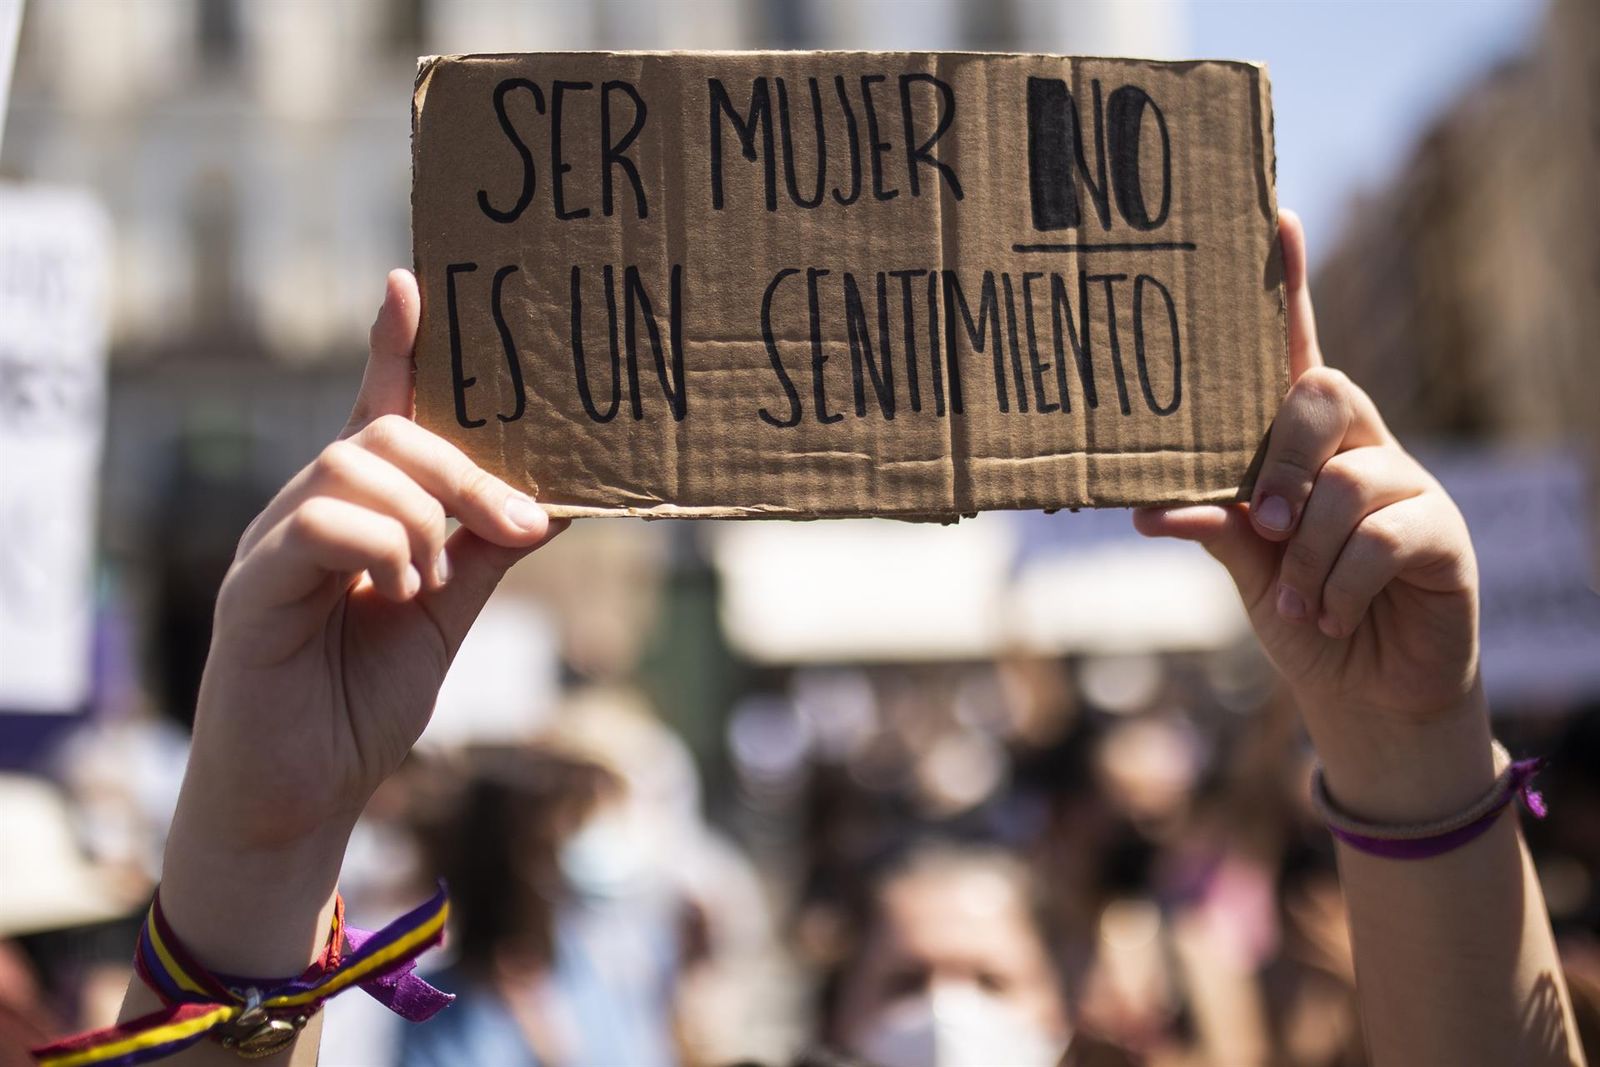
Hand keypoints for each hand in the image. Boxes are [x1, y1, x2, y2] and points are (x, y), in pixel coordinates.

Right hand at [158, 270, 562, 973]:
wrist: (305, 796)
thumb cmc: (363, 700)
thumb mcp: (447, 614)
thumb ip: (487, 552)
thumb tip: (558, 500)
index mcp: (360, 513)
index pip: (378, 413)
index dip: (394, 348)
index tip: (414, 282)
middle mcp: (310, 512)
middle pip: (385, 434)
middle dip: (465, 468)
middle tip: (523, 522)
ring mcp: (273, 544)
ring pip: (352, 465)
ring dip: (423, 516)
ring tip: (433, 583)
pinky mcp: (251, 588)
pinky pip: (317, 523)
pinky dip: (379, 547)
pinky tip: (397, 594)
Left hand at [1135, 213, 1486, 813]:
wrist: (1367, 696)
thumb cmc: (1301, 614)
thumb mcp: (1247, 566)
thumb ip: (1212, 522)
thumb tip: (1145, 504)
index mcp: (1305, 445)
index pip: (1296, 352)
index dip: (1288, 286)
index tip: (1272, 216)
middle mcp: (1359, 447)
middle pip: (1321, 395)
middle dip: (1279, 462)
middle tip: (1263, 527)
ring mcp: (1406, 485)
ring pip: (1343, 483)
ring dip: (1306, 555)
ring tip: (1300, 600)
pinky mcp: (1442, 533)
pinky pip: (1379, 537)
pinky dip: (1341, 585)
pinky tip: (1334, 615)